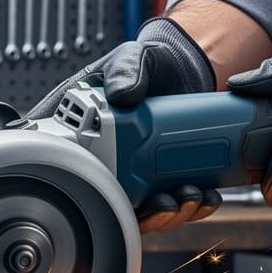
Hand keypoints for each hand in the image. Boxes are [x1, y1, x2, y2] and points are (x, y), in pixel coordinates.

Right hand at [27, 18, 221, 232]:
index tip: (111, 194)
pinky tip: (206, 197)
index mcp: (83, 130)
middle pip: (110, 203)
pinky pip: (171, 205)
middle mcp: (106, 158)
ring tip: (191, 195)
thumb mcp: (133, 58)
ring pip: (142, 211)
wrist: (184, 71)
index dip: (82, 189)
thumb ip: (125, 69)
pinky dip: (191, 209)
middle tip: (166, 202)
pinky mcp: (160, 177)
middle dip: (142, 212)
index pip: (65, 164)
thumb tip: (122, 95)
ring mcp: (134, 172)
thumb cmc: (149, 65)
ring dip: (169, 215)